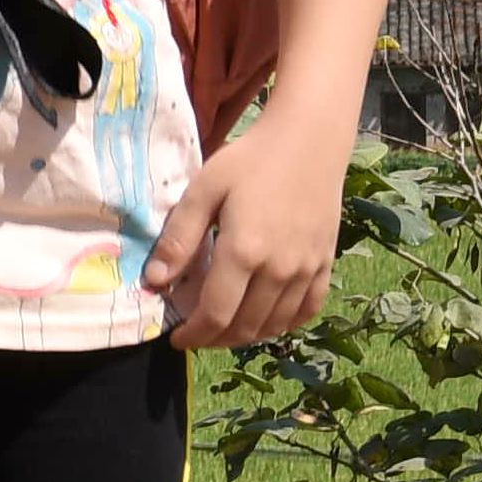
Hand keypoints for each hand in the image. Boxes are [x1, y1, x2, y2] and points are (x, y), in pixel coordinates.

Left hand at [150, 113, 350, 347]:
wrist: (309, 141)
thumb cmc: (249, 161)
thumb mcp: (203, 191)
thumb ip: (179, 239)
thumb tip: (156, 282)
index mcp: (244, 252)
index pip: (216, 314)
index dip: (194, 335)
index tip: (177, 340)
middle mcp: (279, 269)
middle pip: (245, 327)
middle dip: (215, 339)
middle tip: (196, 335)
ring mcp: (307, 269)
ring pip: (275, 324)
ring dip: (246, 336)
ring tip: (223, 329)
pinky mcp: (326, 264)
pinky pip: (307, 310)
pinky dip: (284, 324)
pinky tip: (265, 321)